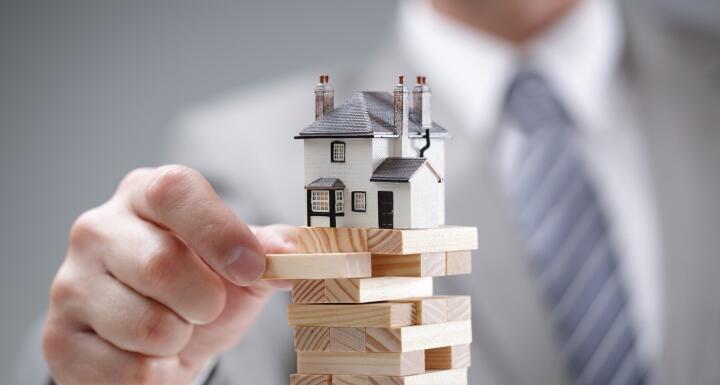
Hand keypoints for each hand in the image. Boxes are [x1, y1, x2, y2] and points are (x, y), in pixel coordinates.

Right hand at [42, 165, 296, 384]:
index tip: (252, 267)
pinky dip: (158, 374)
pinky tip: (153, 356)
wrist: (160, 338)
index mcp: (146, 195)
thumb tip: (293, 249)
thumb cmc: (200, 286)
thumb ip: (270, 249)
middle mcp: (98, 229)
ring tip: (175, 330)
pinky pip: (127, 372)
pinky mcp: (58, 337)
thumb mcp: (240, 262)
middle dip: (206, 300)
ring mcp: (70, 283)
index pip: (175, 192)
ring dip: (180, 340)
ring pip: (146, 326)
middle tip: (207, 307)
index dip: (220, 232)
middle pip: (162, 265)